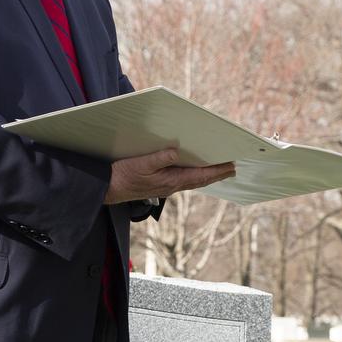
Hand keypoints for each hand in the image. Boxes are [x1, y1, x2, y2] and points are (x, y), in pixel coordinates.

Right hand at [104, 146, 235, 204]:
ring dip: (206, 176)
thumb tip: (176, 152)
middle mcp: (171, 186)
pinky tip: (194, 173)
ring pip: (192, 182)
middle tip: (232, 169)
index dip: (217, 171)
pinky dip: (194, 177)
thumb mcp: (141, 164)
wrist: (108, 189)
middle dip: (216, 175)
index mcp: (170, 181)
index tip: (231, 166)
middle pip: (200, 181)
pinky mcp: (159, 185)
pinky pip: (183, 181)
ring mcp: (166, 187)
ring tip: (219, 171)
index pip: (199, 176)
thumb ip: (160, 158)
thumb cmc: (123, 176)